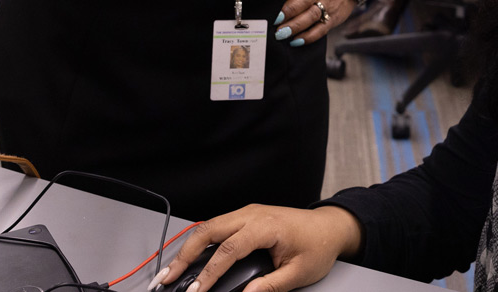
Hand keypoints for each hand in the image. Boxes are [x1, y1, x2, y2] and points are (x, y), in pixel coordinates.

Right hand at [151, 205, 361, 291]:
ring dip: (188, 248)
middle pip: (208, 231)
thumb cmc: (318, 246)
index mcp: (265, 226)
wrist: (330, 226)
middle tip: (167, 277)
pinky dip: (201, 242)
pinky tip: (191, 258)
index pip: (228, 251)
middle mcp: (252, 214)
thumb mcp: (299, 273)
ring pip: (209, 226)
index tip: (195, 291)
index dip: (209, 273)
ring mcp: (248, 213)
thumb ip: (270, 286)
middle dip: (185, 255)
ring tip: (172, 270)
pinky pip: (217, 226)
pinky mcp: (246, 217)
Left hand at [275, 0, 355, 46]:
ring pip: (311, 16)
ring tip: (281, 33)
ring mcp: (328, 5)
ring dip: (295, 25)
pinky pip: (321, 30)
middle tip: (274, 19)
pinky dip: (308, 37)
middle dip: (288, 11)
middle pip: (303, 1)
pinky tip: (295, 41)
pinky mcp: (333, 19)